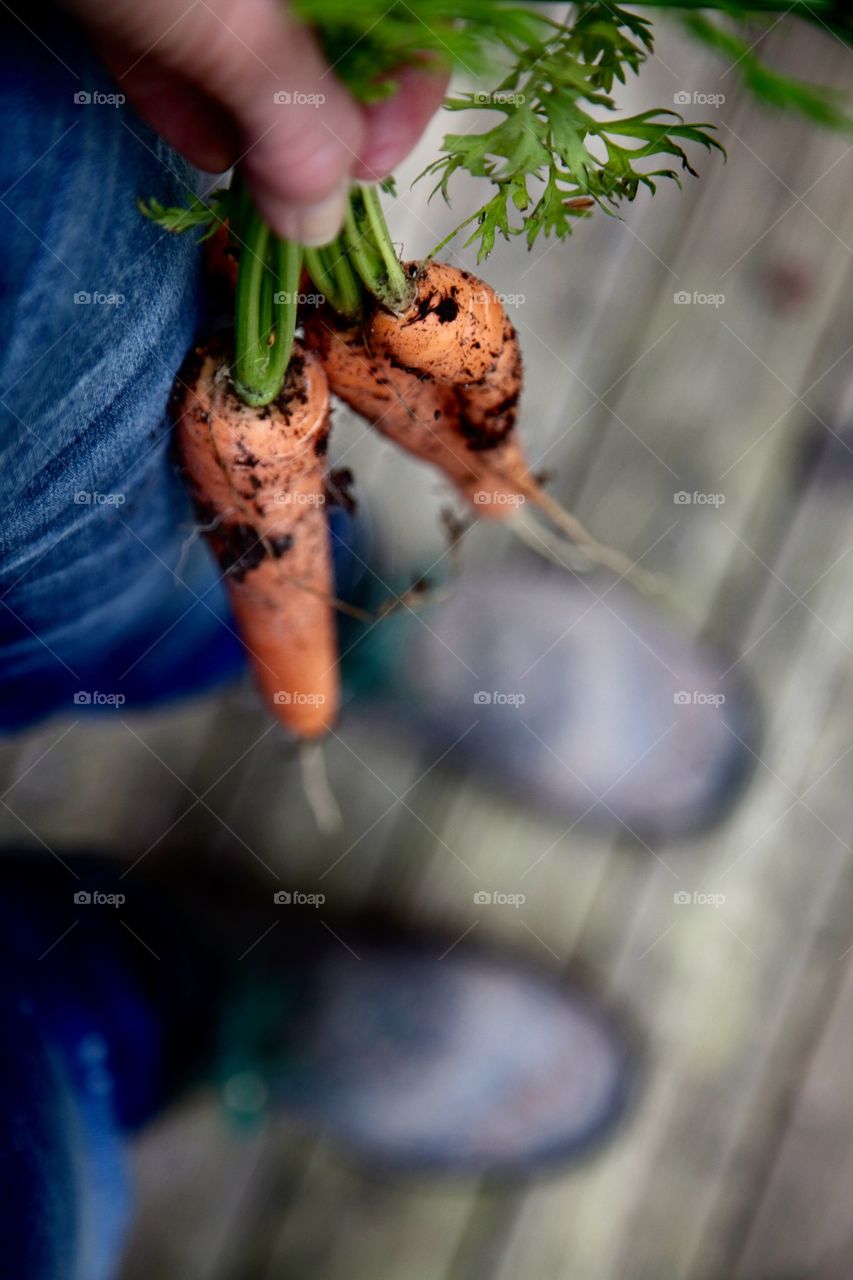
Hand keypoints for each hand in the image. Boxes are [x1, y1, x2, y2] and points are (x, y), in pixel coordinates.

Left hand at [63, 0, 446, 243]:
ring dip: (260, 137)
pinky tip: (205, 150)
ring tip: (258, 196)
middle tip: (300, 203)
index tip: (364, 175)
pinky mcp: (149, 2)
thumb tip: (323, 222)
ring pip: (259, 64)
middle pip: (337, 61)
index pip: (414, 35)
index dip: (402, 108)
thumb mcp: (238, 23)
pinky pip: (190, 57)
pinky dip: (197, 108)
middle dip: (321, 138)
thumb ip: (296, 122)